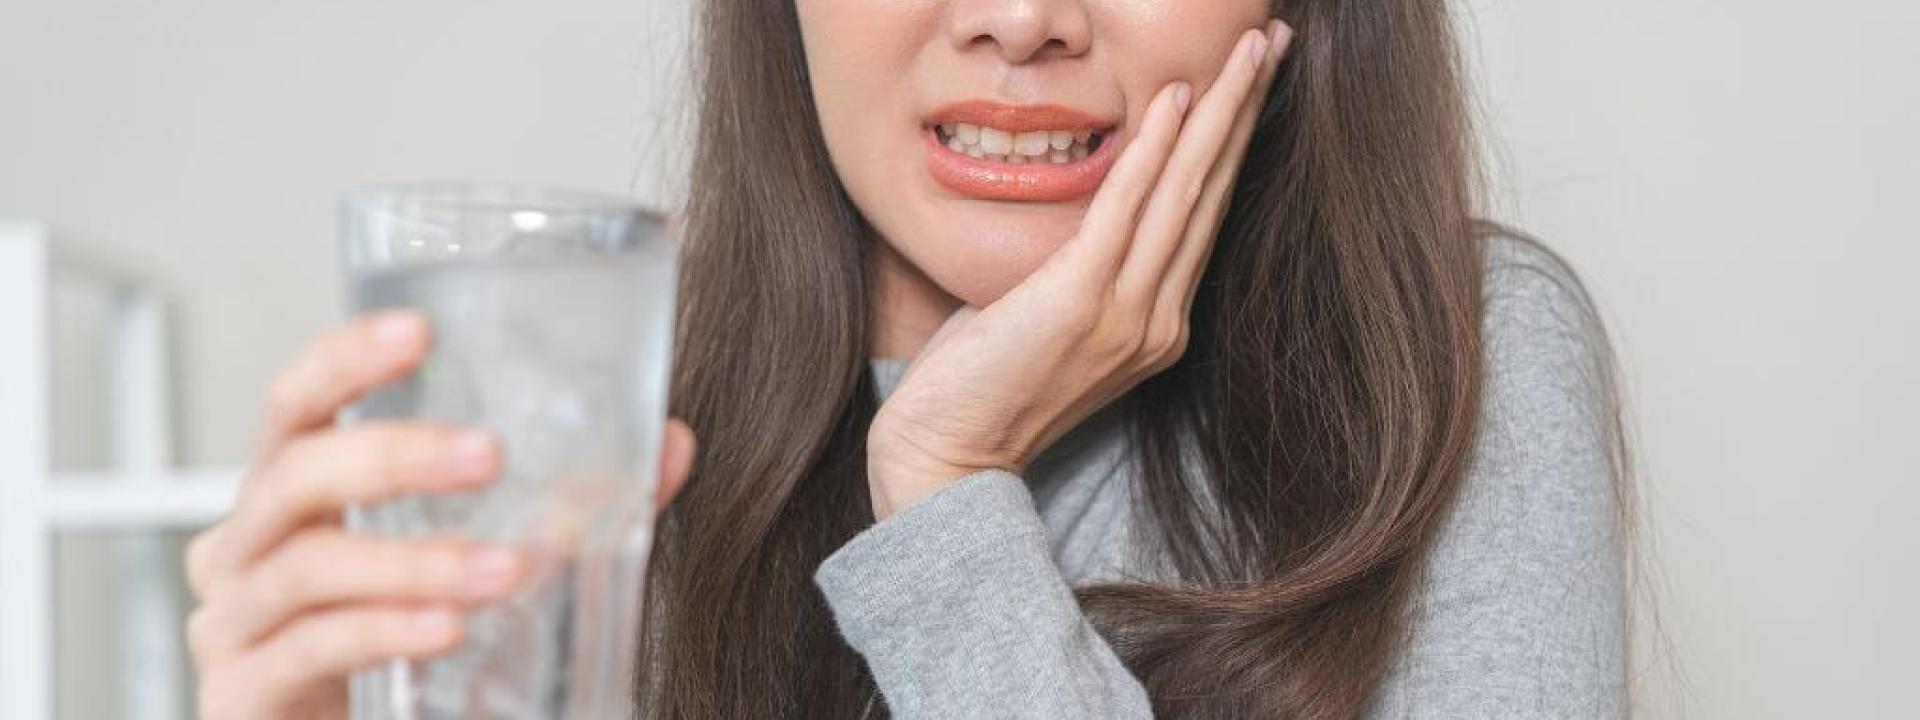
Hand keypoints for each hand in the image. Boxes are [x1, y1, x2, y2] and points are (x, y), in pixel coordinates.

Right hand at [183, 310, 697, 719]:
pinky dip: (383, 632)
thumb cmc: (402, 646)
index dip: (344, 359)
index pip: (297, 404)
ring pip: (312, 566)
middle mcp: (244, 546)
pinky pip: (310, 649)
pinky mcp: (242, 693)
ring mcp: (235, 621)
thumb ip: (567, 505)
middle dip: (393, 454)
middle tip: (487, 454)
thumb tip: (666, 442)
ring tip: (504, 567)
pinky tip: (444, 629)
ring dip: (415, 560)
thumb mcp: (475, 563)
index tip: (419, 329)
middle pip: (294, 473)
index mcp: (292, 495)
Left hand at [866, 21, 1291, 518]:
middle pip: (1212, 193)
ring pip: (1186, 193)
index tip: (1252, 83)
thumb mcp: (1043, 314)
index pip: (1202, 215)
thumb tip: (1080, 212)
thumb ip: (1074, 266)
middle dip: (1246, 110)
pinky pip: (1128, 210)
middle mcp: (1156, 320)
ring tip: (1253, 50)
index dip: (1231, 143)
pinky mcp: (1082, 304)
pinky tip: (1177, 98)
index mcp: (1154, 324)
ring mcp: (1126, 316)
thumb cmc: (981, 386)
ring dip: (1221, 112)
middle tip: (1277, 42)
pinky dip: (1154, 150)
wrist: (945, 459)